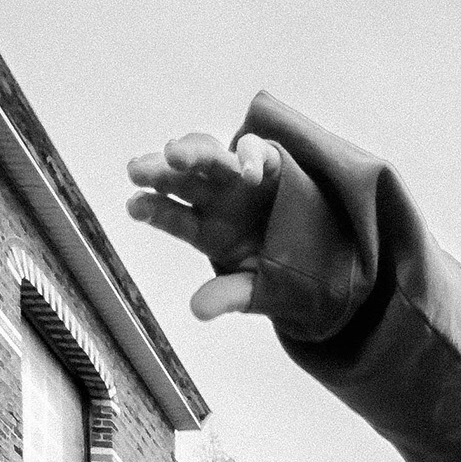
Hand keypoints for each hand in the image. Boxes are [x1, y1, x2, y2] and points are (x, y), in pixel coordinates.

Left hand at [125, 131, 280, 319]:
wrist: (326, 261)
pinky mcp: (270, 164)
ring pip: (208, 155)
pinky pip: (256, 150)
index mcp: (205, 229)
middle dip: (158, 172)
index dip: (152, 208)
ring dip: (191, 151)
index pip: (171, 216)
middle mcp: (216, 198)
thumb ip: (229, 295)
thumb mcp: (256, 290)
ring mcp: (239, 178)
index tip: (134, 205)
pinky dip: (250, 155)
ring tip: (174, 154)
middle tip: (136, 170)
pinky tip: (248, 172)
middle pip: (180, 179)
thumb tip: (198, 311)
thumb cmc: (282, 273)